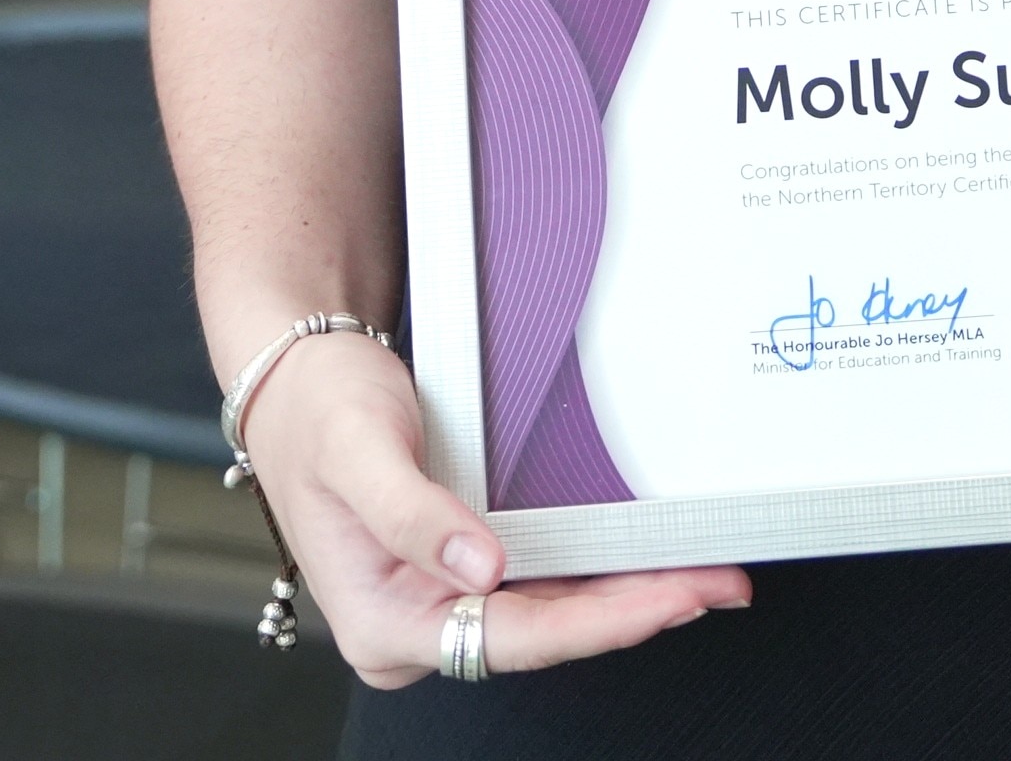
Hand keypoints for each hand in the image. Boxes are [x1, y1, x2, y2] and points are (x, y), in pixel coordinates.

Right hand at [239, 327, 747, 687]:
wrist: (296, 374)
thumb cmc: (314, 408)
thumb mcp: (356, 450)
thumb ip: (413, 515)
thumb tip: (481, 569)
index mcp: (380, 621)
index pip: (508, 636)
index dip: (597, 623)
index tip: (666, 598)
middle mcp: (414, 625)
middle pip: (543, 633)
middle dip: (634, 611)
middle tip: (714, 584)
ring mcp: (440, 600)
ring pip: (551, 613)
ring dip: (626, 595)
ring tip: (703, 573)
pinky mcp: (462, 571)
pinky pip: (541, 583)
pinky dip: (596, 571)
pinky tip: (646, 559)